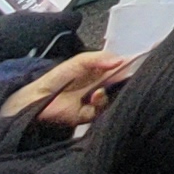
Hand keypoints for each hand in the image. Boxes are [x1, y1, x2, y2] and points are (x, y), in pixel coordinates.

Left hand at [1, 51, 129, 130]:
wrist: (36, 98)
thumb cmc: (57, 77)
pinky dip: (101, 105)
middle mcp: (100, 86)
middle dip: (124, 81)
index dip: (129, 66)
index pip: (119, 68)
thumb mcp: (80, 61)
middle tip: (124, 78)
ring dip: (110, 94)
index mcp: (99, 72)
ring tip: (100, 91)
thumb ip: (100, 58)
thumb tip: (122, 60)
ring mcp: (95, 101)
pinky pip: (102, 111)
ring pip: (113, 98)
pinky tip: (95, 98)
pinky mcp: (89, 115)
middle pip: (119, 84)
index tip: (138, 63)